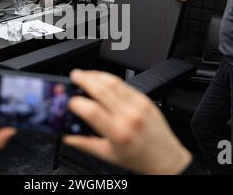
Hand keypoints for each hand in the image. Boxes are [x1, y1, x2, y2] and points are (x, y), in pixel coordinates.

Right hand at [64, 70, 191, 174]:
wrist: (165, 158)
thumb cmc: (139, 158)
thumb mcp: (108, 154)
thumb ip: (84, 144)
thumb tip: (67, 136)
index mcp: (118, 133)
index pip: (93, 111)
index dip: (78, 103)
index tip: (70, 101)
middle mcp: (129, 116)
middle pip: (102, 89)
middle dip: (85, 79)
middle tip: (74, 75)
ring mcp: (139, 105)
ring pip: (114, 82)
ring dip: (97, 75)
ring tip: (86, 74)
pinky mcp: (145, 99)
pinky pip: (125, 84)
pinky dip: (111, 79)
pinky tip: (103, 79)